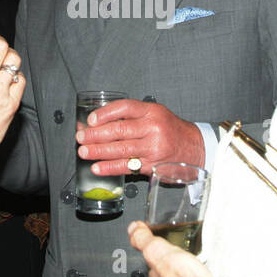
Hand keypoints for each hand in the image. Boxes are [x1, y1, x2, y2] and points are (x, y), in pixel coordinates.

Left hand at [76, 99, 202, 175]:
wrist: (196, 148)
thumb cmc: (171, 130)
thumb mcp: (156, 115)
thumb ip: (131, 118)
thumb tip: (98, 123)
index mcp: (152, 112)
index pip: (125, 108)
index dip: (105, 113)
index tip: (91, 120)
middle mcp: (153, 128)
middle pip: (119, 130)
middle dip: (96, 135)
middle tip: (80, 137)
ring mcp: (153, 148)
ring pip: (121, 149)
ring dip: (99, 151)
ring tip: (84, 152)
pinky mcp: (152, 165)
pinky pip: (127, 166)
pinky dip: (110, 167)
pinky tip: (98, 167)